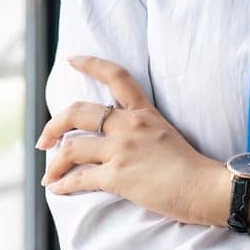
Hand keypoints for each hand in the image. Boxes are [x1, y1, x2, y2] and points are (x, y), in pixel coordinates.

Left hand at [36, 55, 230, 227]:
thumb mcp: (167, 134)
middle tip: (44, 140)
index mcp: (145, 112)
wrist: (206, 187)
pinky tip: (57, 189)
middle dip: (53, 125)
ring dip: (54, 163)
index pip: (116, 76)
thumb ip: (142, 131)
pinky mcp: (118, 175)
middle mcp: (130, 125)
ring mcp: (122, 149)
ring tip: (49, 174)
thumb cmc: (193, 168)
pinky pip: (79, 178)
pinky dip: (63, 184)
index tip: (72, 60)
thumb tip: (117, 142)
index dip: (91, 63)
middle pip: (78, 112)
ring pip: (71, 148)